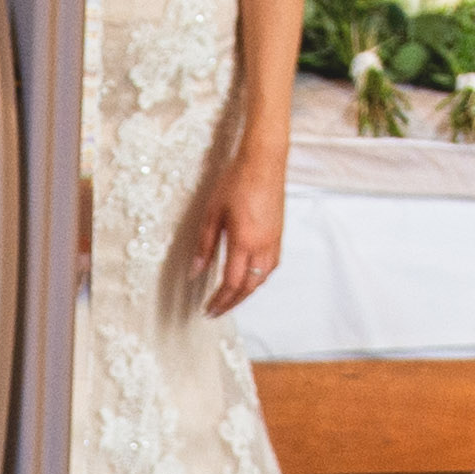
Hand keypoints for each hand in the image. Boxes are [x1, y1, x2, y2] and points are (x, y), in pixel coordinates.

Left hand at [194, 139, 289, 314]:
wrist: (264, 162)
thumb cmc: (237, 181)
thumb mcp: (212, 213)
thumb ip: (204, 245)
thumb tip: (195, 271)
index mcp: (244, 242)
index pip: (231, 283)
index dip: (219, 300)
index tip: (207, 310)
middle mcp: (263, 246)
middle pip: (248, 287)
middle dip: (232, 303)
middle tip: (216, 311)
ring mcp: (274, 242)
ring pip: (262, 279)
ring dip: (245, 293)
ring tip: (230, 299)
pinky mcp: (279, 235)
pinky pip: (270, 267)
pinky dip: (257, 280)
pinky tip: (248, 279)